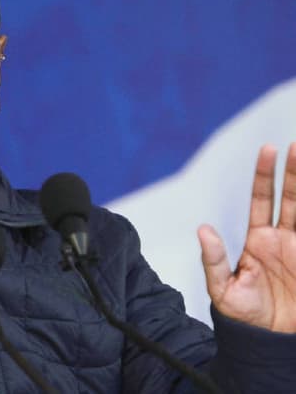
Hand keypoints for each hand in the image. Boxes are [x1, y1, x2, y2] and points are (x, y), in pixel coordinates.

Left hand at [199, 143, 295, 332]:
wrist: (268, 343)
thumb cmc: (242, 317)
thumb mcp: (222, 289)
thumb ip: (213, 259)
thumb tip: (202, 229)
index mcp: (258, 240)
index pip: (262, 199)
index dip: (264, 175)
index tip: (268, 149)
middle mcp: (282, 240)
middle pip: (291, 198)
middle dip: (294, 172)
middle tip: (295, 145)